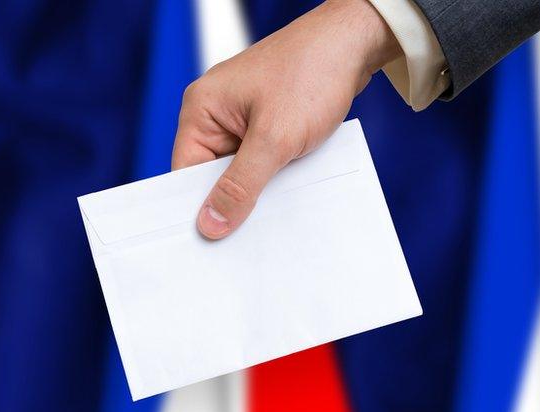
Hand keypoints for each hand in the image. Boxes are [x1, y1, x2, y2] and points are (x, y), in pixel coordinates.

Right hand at [173, 0, 399, 238]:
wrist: (355, 43)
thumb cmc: (312, 73)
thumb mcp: (274, 139)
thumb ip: (240, 185)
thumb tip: (210, 223)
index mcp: (201, 109)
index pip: (184, 172)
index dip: (196, 206)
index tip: (209, 241)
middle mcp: (216, 112)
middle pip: (212, 175)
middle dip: (231, 200)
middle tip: (246, 235)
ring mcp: (243, 117)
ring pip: (241, 171)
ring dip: (258, 188)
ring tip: (274, 207)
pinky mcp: (268, 121)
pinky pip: (263, 159)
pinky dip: (275, 175)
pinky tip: (289, 186)